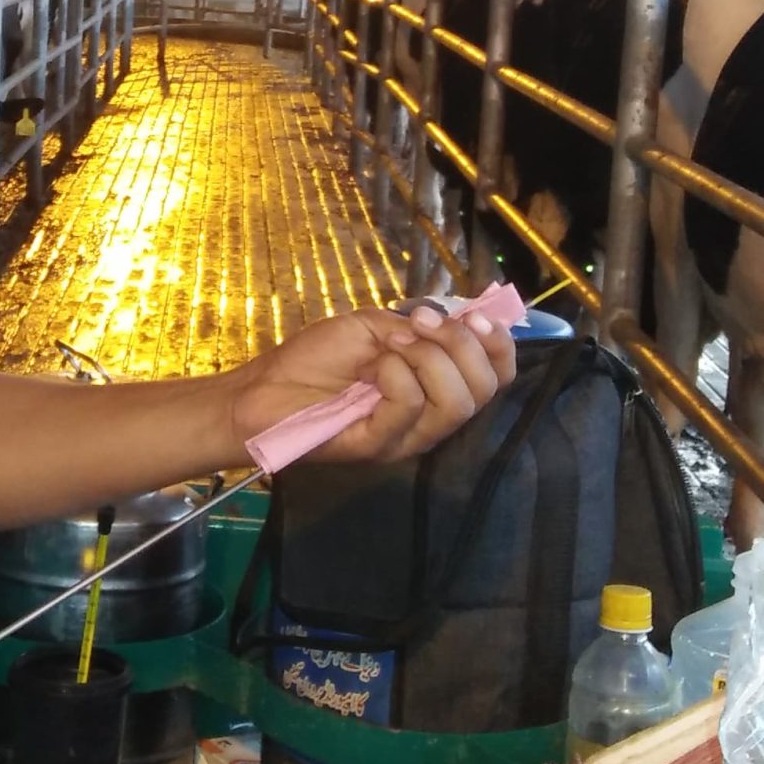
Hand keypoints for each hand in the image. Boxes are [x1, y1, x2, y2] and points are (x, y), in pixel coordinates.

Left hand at [228, 303, 515, 467]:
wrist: (264, 388)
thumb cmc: (315, 358)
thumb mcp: (375, 328)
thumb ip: (420, 328)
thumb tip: (463, 319)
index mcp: (436, 389)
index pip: (496, 377)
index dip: (499, 346)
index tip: (475, 317)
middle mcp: (430, 418)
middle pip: (484, 390)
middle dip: (460, 345)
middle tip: (418, 325)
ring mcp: (407, 437)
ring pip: (456, 403)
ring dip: (428, 359)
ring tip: (390, 347)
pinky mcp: (380, 446)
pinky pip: (410, 405)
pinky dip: (395, 374)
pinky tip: (370, 369)